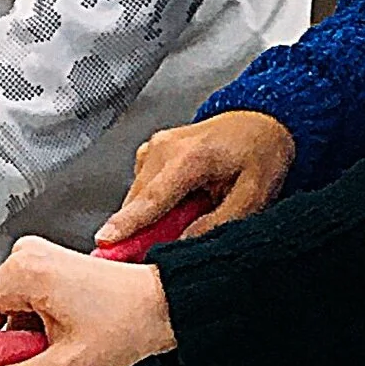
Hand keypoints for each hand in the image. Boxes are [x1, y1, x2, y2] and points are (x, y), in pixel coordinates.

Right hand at [0, 238, 172, 365]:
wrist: (164, 306)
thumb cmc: (126, 325)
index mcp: (21, 272)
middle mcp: (22, 257)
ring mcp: (32, 260)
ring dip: (8, 344)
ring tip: (42, 358)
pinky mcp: (42, 269)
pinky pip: (12, 306)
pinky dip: (22, 333)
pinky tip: (47, 346)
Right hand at [96, 110, 295, 245]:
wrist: (260, 120)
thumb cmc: (259, 153)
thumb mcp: (254, 195)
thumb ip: (219, 223)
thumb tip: (183, 245)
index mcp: (192, 156)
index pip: (153, 198)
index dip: (128, 224)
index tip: (104, 242)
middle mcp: (165, 148)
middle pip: (138, 204)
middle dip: (144, 233)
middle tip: (171, 245)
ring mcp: (153, 149)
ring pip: (137, 201)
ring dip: (153, 220)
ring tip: (189, 214)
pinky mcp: (148, 156)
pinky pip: (141, 194)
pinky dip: (153, 208)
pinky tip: (179, 204)